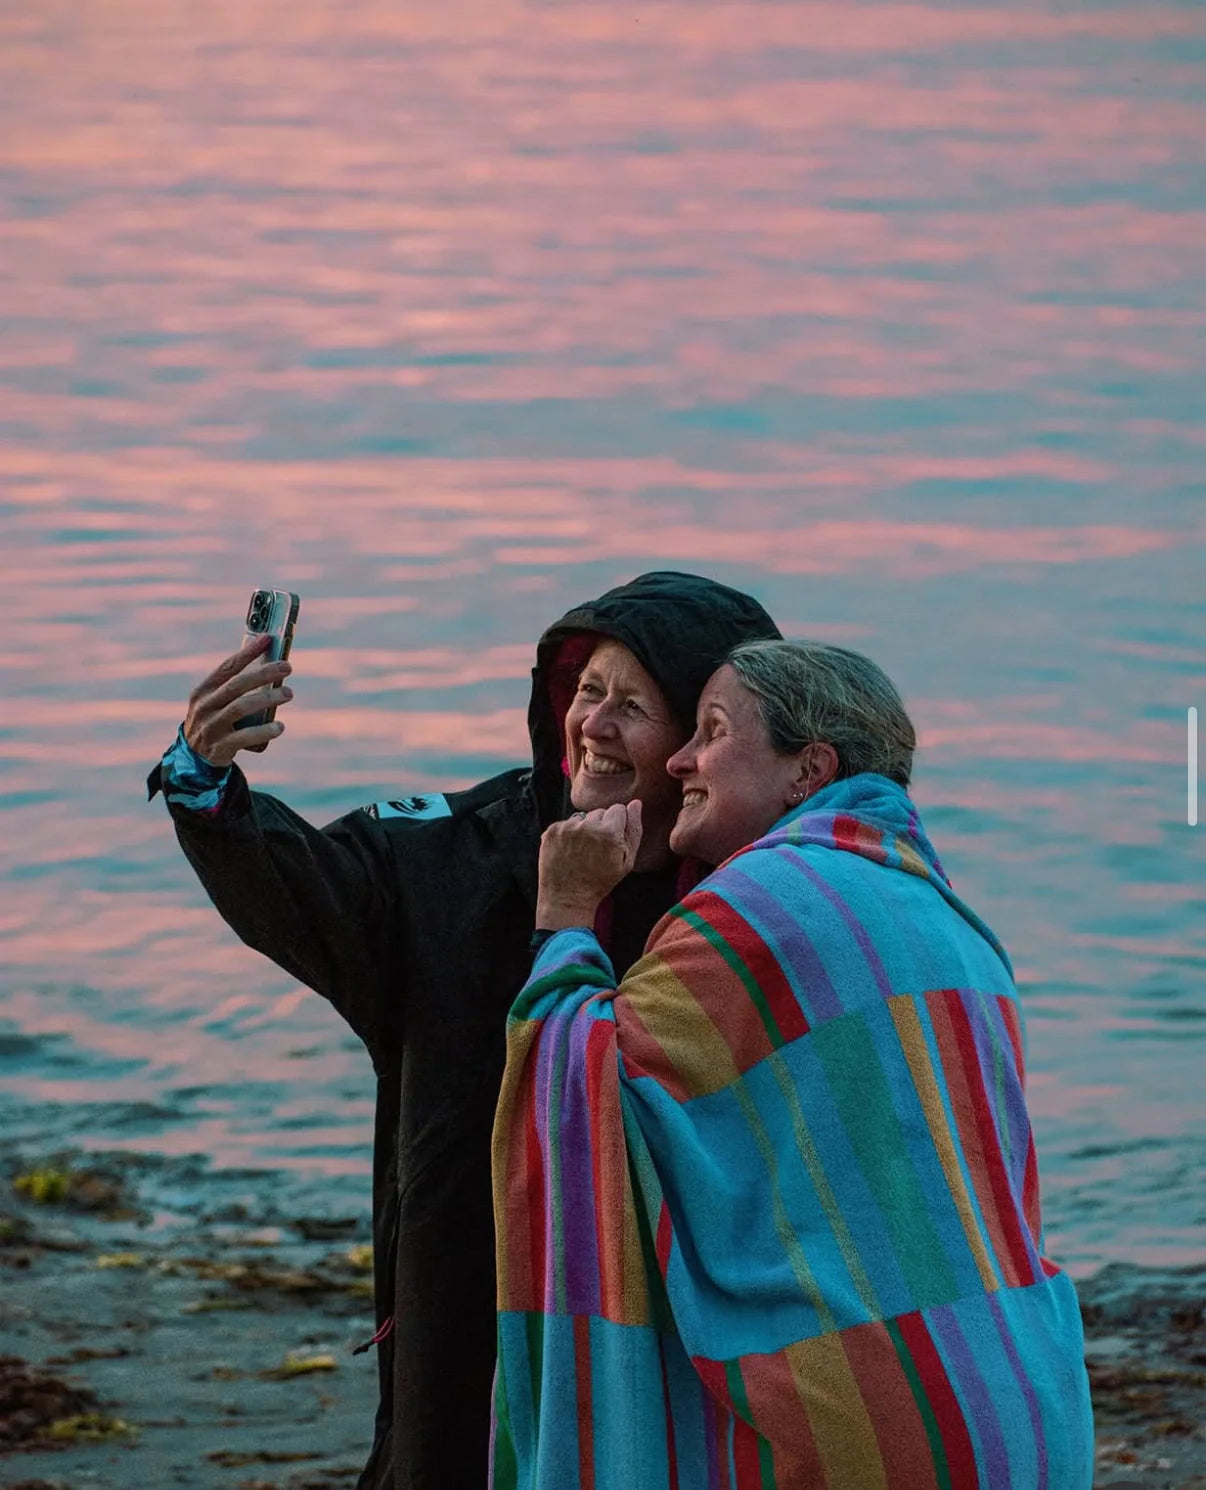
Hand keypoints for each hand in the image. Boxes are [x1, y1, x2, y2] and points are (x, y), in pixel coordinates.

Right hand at [183, 634, 293, 766]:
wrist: (194, 759)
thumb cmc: (215, 722)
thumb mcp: (216, 703)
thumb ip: (235, 688)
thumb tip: (270, 666)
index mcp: (203, 691)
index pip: (227, 667)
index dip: (247, 653)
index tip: (267, 639)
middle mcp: (204, 707)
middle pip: (236, 685)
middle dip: (263, 673)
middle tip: (286, 666)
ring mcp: (211, 727)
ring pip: (241, 707)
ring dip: (267, 698)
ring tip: (289, 693)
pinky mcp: (220, 747)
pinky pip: (244, 737)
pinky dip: (264, 731)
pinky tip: (280, 726)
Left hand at [535, 801, 643, 930]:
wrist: (567, 898)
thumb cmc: (601, 882)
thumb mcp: (627, 861)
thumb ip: (634, 830)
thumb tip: (636, 803)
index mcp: (609, 832)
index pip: (618, 809)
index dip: (617, 825)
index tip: (612, 841)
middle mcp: (587, 825)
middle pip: (599, 812)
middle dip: (600, 826)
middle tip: (597, 849)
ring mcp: (567, 827)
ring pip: (582, 817)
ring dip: (584, 829)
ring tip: (582, 852)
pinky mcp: (551, 831)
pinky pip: (565, 824)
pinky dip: (567, 834)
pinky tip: (569, 851)